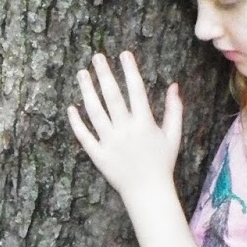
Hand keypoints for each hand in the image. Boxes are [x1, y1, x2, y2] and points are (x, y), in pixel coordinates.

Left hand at [67, 51, 182, 198]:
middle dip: (104, 74)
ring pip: (95, 112)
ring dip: (87, 91)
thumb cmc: (162, 163)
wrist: (148, 192)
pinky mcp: (98, 156)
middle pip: (112, 97)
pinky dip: (77, 122)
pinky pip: (84, 136)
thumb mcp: (173, 136)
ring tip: (82, 73)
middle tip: (96, 56)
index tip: (124, 54)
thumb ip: (174, 110)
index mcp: (145, 124)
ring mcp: (110, 143)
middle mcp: (126, 131)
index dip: (130, 70)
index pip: (136, 90)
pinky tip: (71, 107)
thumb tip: (174, 86)